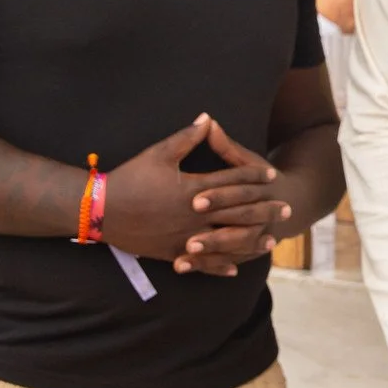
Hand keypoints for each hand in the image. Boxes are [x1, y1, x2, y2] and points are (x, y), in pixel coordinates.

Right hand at [101, 115, 280, 274]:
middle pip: (237, 212)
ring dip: (251, 241)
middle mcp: (194, 215)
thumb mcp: (159, 153)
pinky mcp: (173, 253)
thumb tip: (207, 118)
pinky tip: (235, 268)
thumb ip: (187, 138)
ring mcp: (185, 237)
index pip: (232, 182)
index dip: (253, 177)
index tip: (272, 175)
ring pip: (226, 240)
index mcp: (194, 189)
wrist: (101, 211)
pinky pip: (202, 262)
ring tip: (272, 240)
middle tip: (286, 210)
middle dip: (263, 210)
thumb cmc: (130, 179)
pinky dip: (219, 265)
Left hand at [171, 118, 294, 276]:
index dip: (218, 196)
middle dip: (213, 235)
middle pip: (237, 226)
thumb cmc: (262, 178)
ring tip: (182, 258)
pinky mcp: (247, 250)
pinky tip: (184, 267)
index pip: (238, 193)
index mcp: (260, 189)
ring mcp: (256, 235)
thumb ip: (227, 146)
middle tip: (188, 240)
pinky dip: (208, 266)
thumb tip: (208, 122)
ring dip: (208, 255)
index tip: (194, 200)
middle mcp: (261, 215)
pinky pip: (229, 261)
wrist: (295, 202)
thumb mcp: (248, 160)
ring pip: (234, 248)